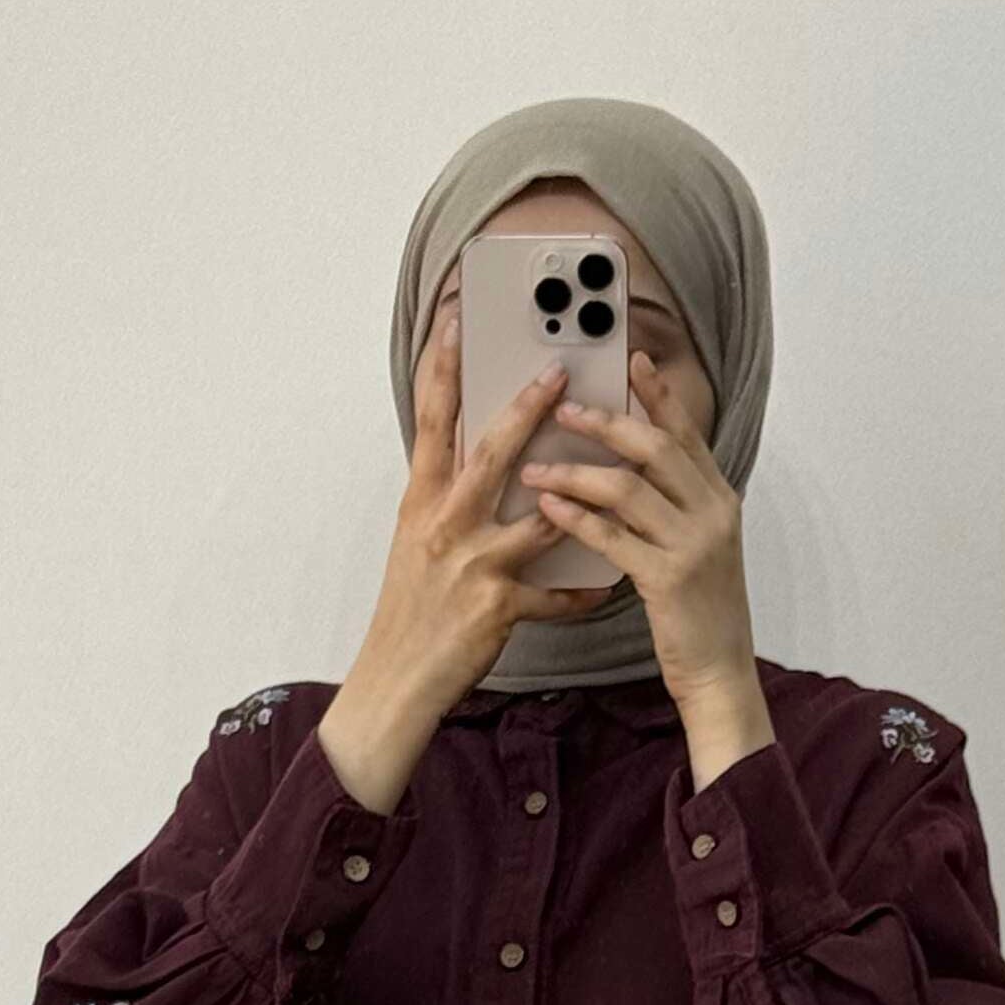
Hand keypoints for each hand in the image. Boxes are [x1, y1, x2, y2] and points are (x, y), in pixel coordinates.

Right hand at [321, 292, 583, 806]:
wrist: (396, 680)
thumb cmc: (409, 610)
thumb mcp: (414, 541)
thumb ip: (444, 495)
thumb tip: (475, 454)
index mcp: (422, 502)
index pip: (430, 424)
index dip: (441, 371)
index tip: (456, 324)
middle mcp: (444, 525)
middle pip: (490, 454)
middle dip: (526, 411)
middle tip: (558, 374)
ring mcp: (471, 566)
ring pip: (534, 518)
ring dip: (574, 494)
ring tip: (608, 469)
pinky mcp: (496, 609)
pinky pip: (553, 594)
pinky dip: (581, 591)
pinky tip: (606, 585)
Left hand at [515, 351, 760, 715]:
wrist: (720, 672)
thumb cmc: (699, 613)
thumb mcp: (699, 548)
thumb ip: (675, 506)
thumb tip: (633, 471)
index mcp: (719, 499)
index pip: (687, 433)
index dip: (659, 395)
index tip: (633, 360)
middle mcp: (712, 512)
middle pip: (656, 447)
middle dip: (605, 423)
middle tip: (563, 408)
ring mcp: (693, 544)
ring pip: (628, 488)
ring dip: (576, 472)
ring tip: (535, 466)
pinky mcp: (668, 579)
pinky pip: (613, 536)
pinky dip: (577, 517)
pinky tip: (548, 507)